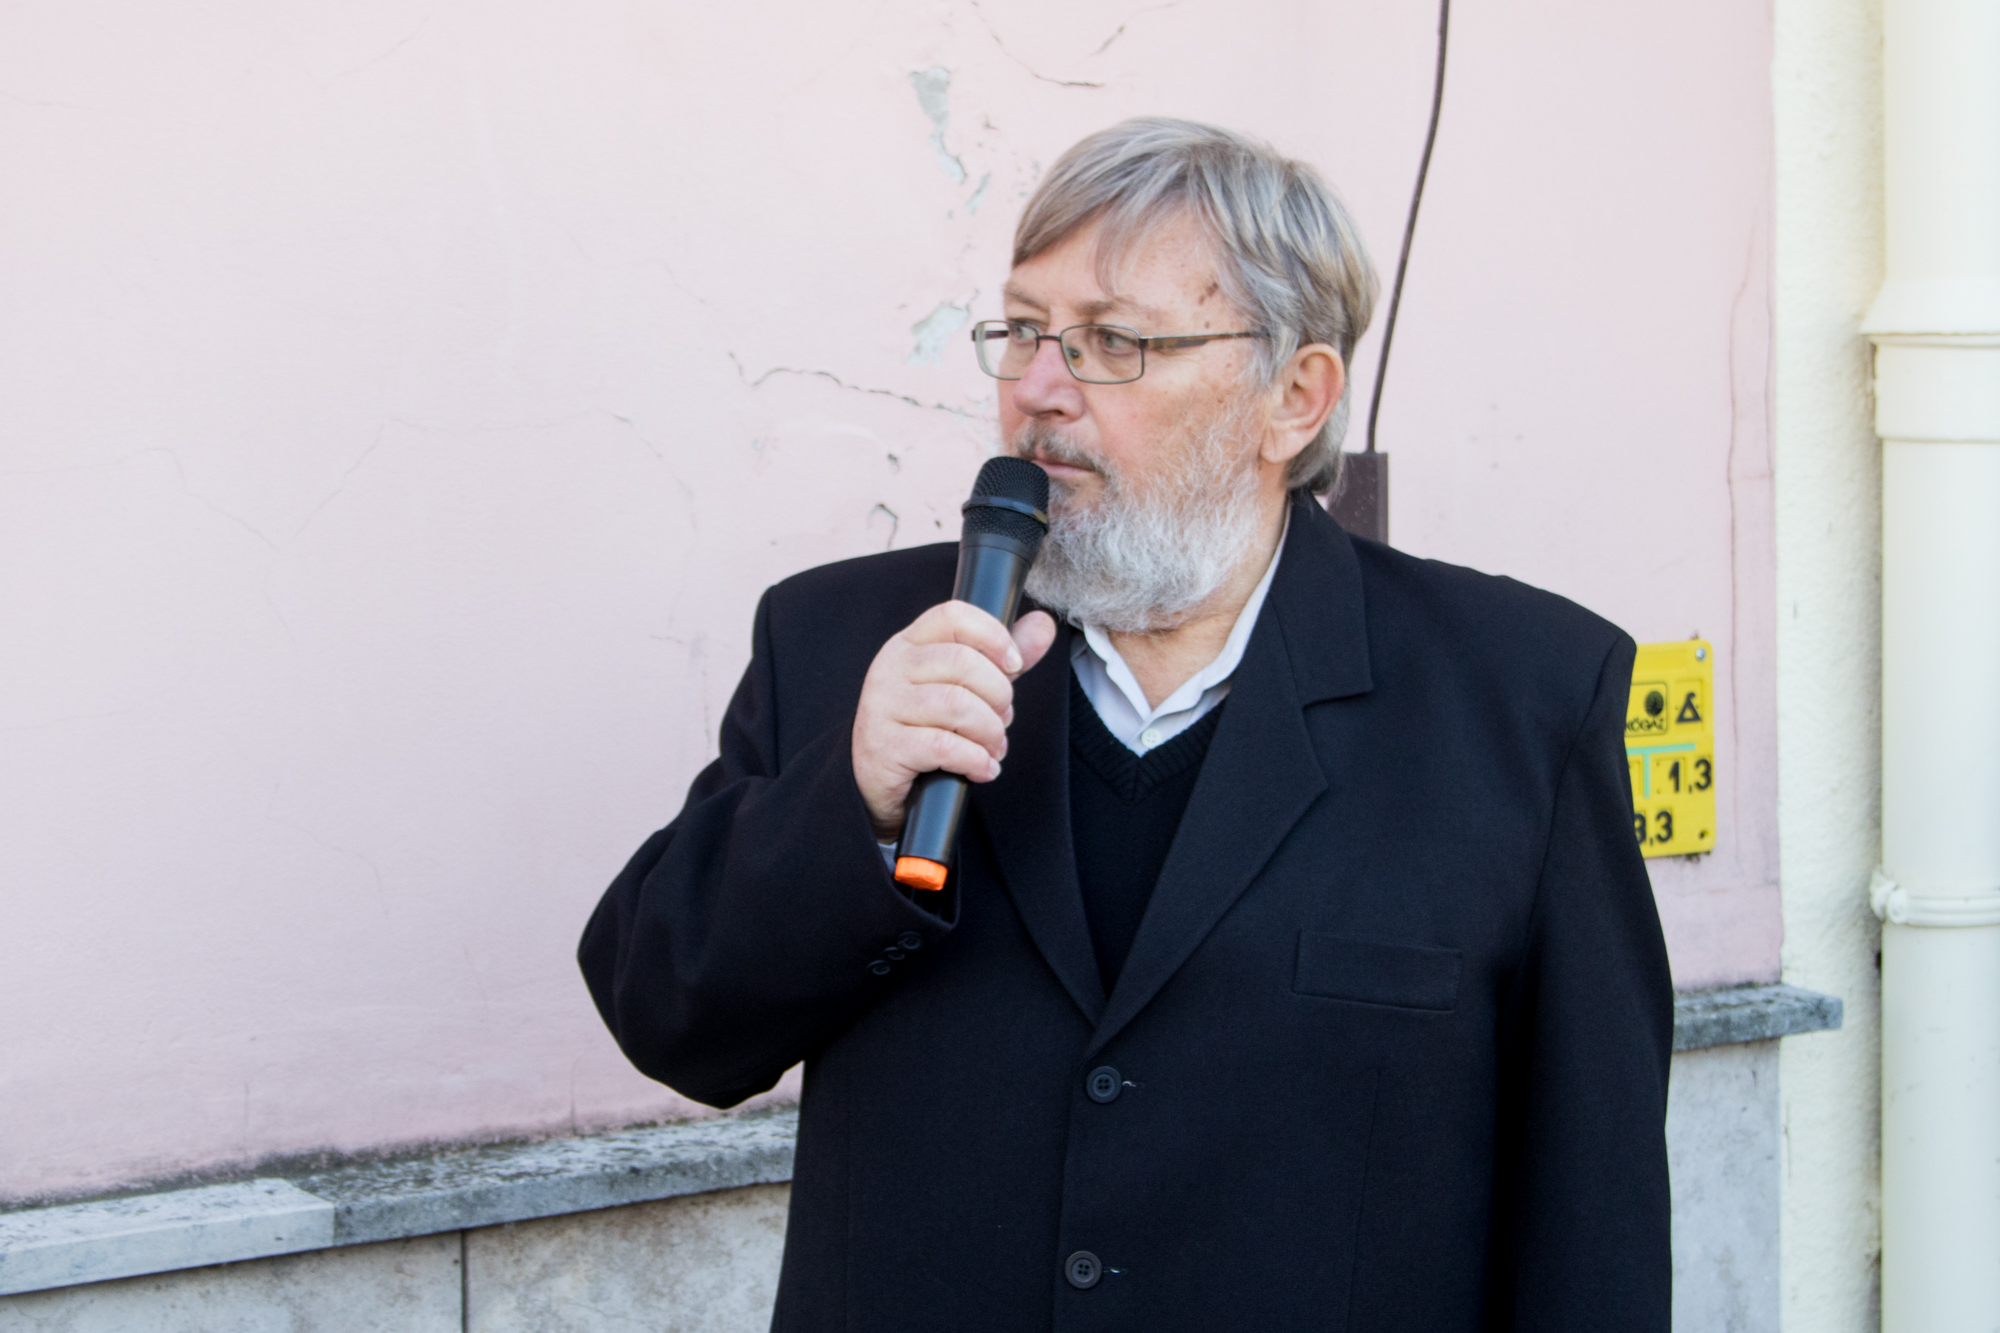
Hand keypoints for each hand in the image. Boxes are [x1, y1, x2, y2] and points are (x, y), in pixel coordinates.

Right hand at [852, 604, 1057, 839]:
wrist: (874, 779)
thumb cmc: (923, 726)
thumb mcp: (962, 687)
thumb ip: (1001, 658)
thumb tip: (1043, 624)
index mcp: (909, 644)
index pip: (953, 615)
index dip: (993, 635)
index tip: (1014, 664)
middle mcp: (891, 668)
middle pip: (963, 663)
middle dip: (999, 695)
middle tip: (1003, 720)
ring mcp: (883, 706)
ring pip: (956, 706)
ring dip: (990, 732)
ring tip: (994, 748)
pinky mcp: (885, 746)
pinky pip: (943, 747)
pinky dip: (975, 760)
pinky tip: (983, 768)